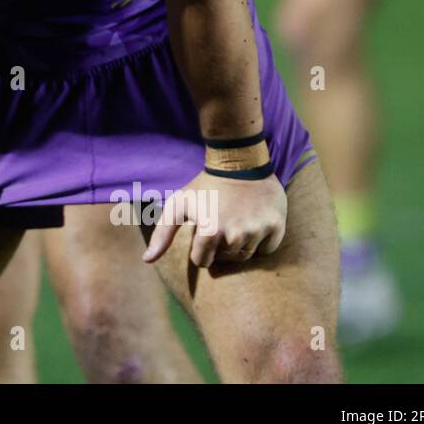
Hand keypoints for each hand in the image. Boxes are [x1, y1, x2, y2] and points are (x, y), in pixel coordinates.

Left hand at [143, 166, 286, 267]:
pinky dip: (260, 241)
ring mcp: (258, 231)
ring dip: (239, 244)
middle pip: (225, 260)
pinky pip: (267, 249)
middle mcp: (236, 234)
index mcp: (210, 231)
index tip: (203, 232)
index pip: (202, 261)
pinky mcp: (276, 226)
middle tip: (220, 223)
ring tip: (235, 221)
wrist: (239, 163)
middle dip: (219, 247)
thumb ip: (162, 234)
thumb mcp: (178, 205)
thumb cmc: (204, 186)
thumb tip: (147, 260)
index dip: (200, 249)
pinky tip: (253, 222)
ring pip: (246, 256)